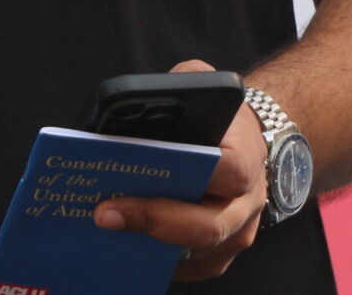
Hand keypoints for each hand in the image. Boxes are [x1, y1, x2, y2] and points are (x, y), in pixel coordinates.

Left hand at [93, 60, 267, 281]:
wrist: (249, 139)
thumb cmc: (218, 114)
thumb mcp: (200, 84)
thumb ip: (173, 89)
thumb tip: (124, 111)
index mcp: (245, 158)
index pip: (225, 173)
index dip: (185, 177)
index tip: (137, 180)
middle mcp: (248, 203)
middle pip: (207, 228)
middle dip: (152, 223)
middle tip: (103, 215)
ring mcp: (238, 234)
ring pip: (196, 255)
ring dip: (147, 247)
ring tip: (102, 232)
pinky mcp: (221, 253)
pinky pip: (188, 267)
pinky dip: (153, 260)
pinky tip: (118, 245)